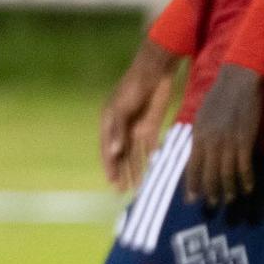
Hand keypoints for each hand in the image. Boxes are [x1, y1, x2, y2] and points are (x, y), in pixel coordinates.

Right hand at [99, 39, 180, 191]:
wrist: (156, 71)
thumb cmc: (133, 87)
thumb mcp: (122, 108)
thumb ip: (118, 131)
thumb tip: (113, 153)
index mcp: (108, 122)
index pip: (108, 149)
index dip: (110, 166)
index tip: (112, 182)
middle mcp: (121, 128)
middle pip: (120, 155)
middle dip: (122, 172)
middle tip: (123, 191)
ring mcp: (136, 127)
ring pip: (135, 154)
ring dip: (135, 169)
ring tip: (138, 186)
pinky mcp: (151, 126)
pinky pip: (149, 146)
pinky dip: (149, 157)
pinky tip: (152, 170)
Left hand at [183, 64, 263, 206]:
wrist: (238, 81)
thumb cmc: (219, 96)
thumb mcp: (202, 116)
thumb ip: (200, 136)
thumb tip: (197, 153)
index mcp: (198, 136)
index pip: (193, 167)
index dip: (192, 185)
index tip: (192, 199)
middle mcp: (211, 143)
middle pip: (209, 174)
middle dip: (210, 192)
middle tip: (212, 204)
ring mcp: (229, 143)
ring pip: (227, 174)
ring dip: (229, 190)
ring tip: (230, 199)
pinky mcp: (245, 140)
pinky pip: (244, 166)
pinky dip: (246, 179)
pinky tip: (248, 187)